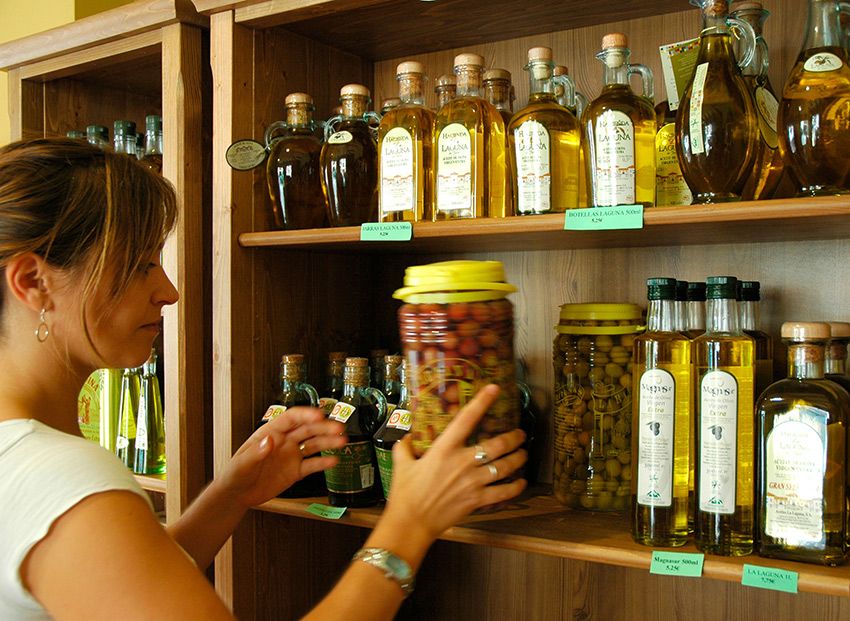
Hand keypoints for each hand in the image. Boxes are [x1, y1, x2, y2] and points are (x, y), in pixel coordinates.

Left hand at [217, 407, 346, 508]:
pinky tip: (333, 461)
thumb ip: (256, 452)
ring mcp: (291, 456)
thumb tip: (269, 440)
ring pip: (313, 445)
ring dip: (328, 442)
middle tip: (338, 428)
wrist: (237, 496)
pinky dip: (323, 463)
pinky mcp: (295, 471)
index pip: (291, 418)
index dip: (306, 415)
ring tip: (342, 441)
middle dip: (324, 427)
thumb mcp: (243, 464)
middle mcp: (284, 441)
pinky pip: (312, 465)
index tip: (319, 415)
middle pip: (307, 429)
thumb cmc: (235, 475)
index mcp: (270, 433)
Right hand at [385, 385, 526, 541]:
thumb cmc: (405, 493)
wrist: (411, 523)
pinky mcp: (477, 501)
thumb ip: (404, 446)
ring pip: (504, 466)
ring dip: (518, 458)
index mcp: (444, 449)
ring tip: (523, 453)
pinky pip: (503, 493)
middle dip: (513, 437)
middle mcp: (462, 463)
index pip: (466, 419)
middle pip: (496, 445)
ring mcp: (473, 482)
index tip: (494, 389)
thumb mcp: (401, 463)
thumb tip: (407, 436)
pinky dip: (515, 487)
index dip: (482, 402)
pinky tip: (521, 482)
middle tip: (519, 434)